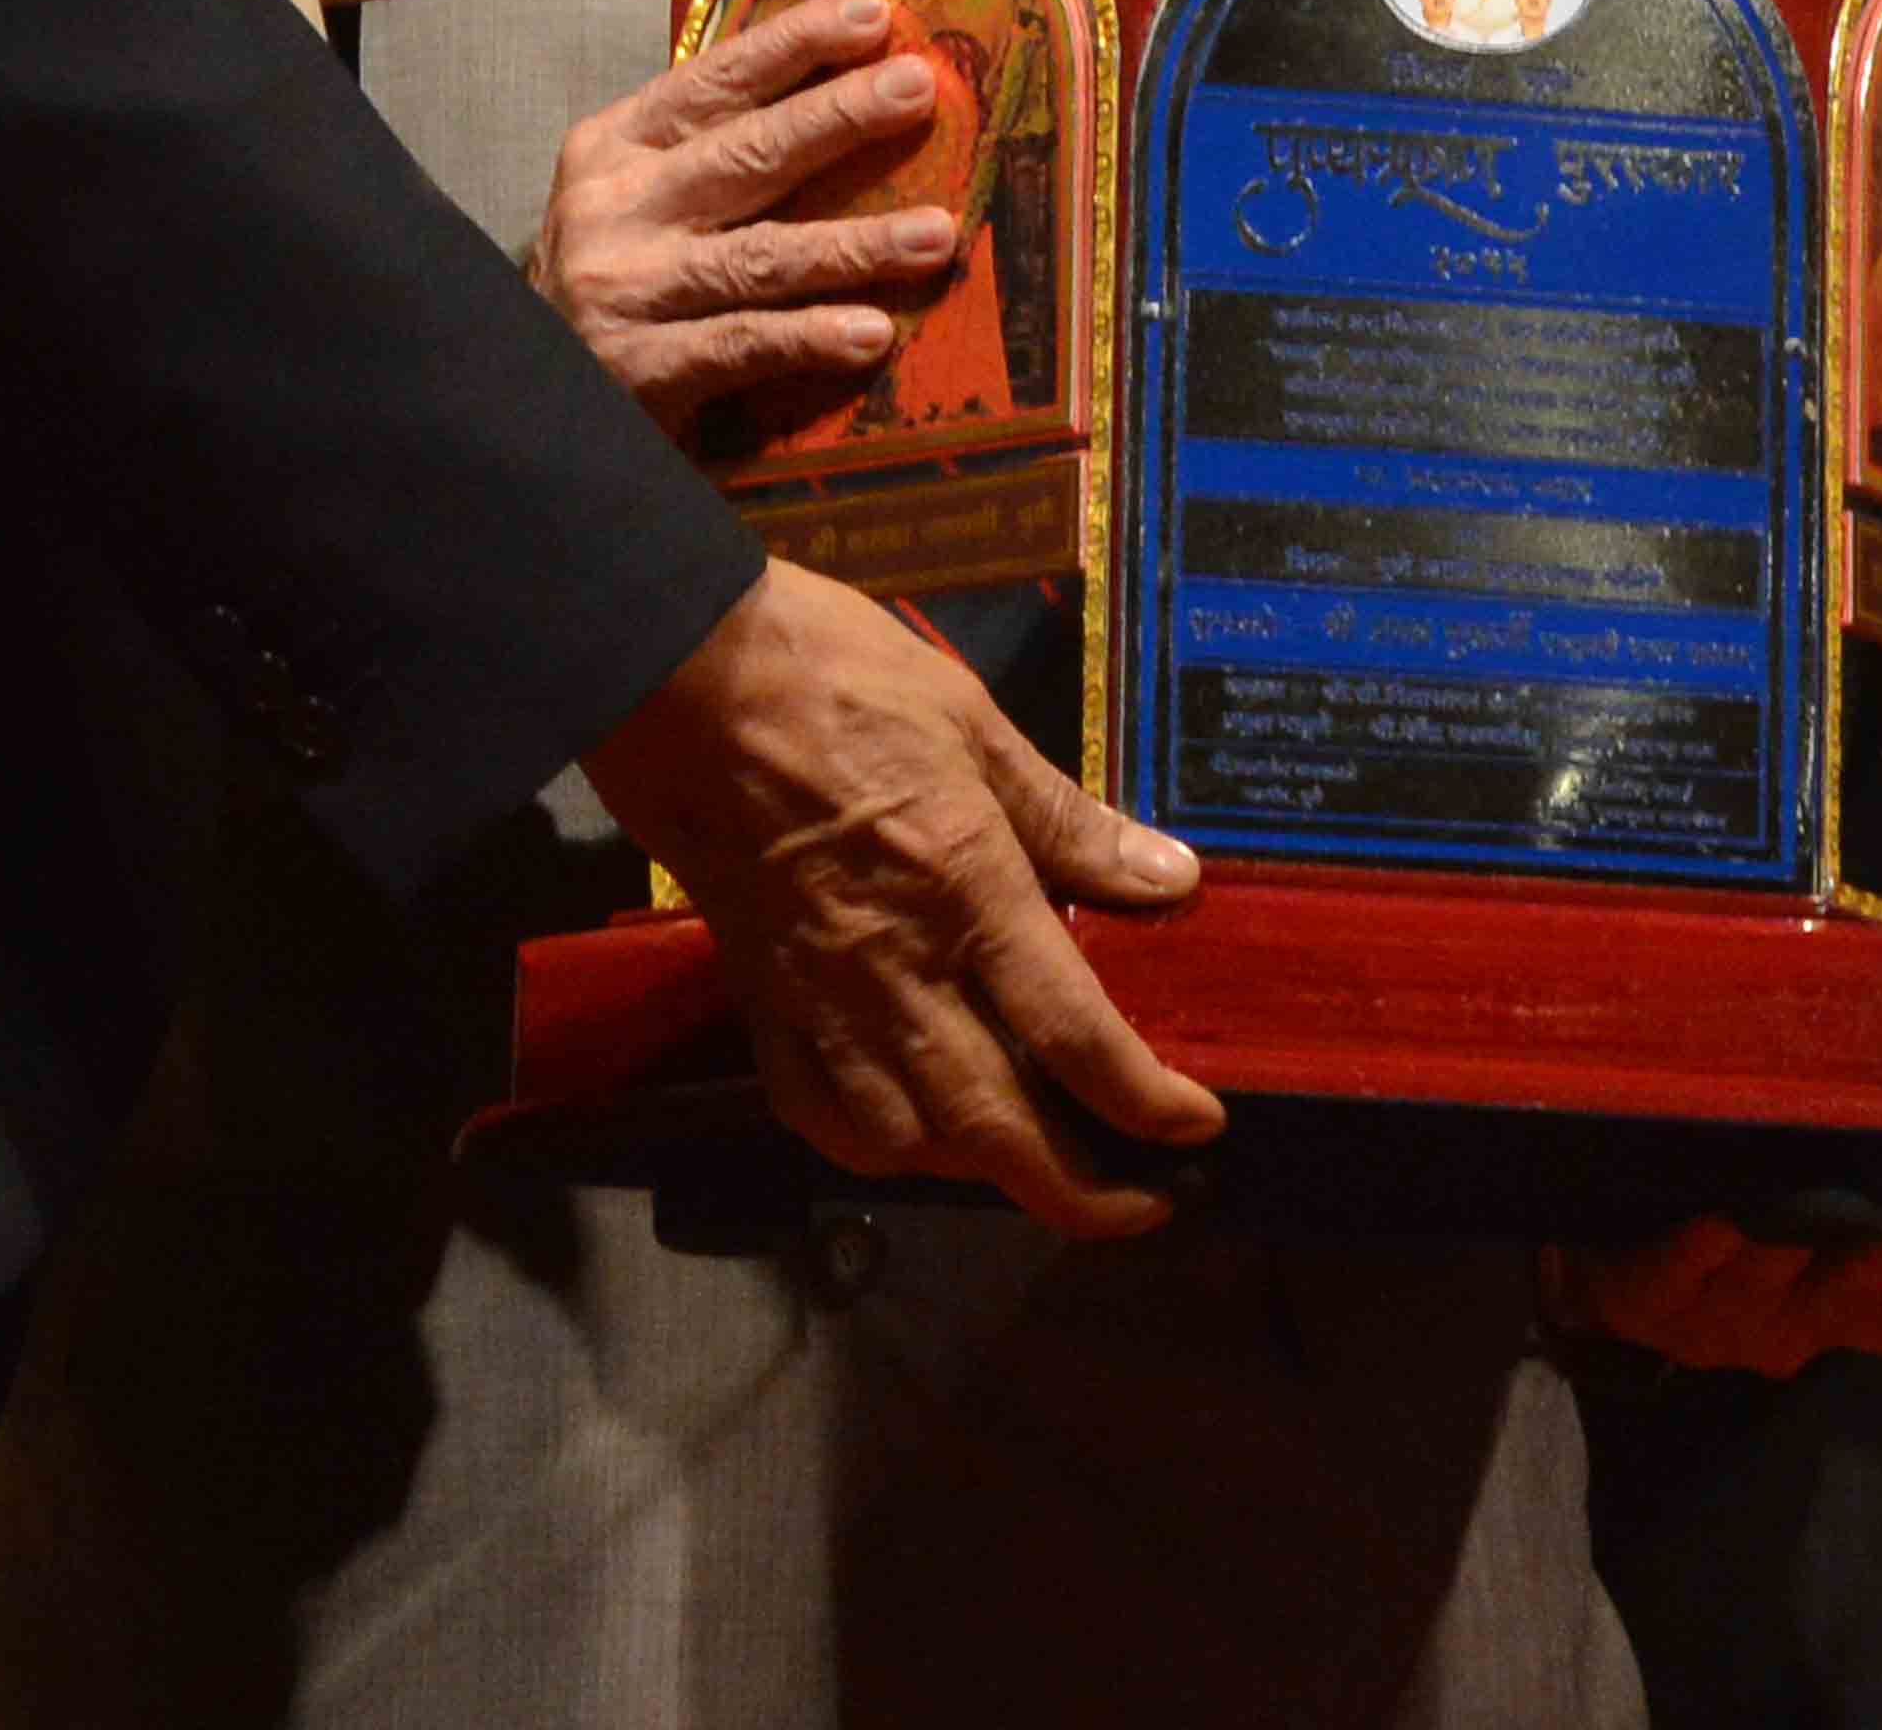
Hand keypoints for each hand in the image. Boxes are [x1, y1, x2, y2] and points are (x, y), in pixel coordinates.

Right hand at [537, 0, 965, 441]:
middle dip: (839, 116)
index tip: (873, 15)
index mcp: (616, 144)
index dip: (795, 43)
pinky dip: (810, 336)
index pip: (716, 80)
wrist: (525, 384)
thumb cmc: (612, 272)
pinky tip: (872, 332)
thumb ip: (712, 146)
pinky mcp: (639, 366)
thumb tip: (841, 88)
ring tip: (936, 233)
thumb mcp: (636, 190)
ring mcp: (625, 285)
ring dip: (855, 243)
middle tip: (918, 88)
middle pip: (746, 153)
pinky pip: (741, 343)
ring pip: (758, 256)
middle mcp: (616, 204)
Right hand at [582, 562, 1225, 1241]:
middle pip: (992, 1127)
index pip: (1073, 1036)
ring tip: (1034, 1162)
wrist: (682, 678)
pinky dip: (871, 1147)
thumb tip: (1171, 881)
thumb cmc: (837, 678)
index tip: (1199, 1125)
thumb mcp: (976, 724)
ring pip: (903, 1141)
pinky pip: (814, 1112)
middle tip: (1139, 1204)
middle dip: (1076, 1191)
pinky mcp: (759, 998)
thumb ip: (1070, 820)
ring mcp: (819, 996)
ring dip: (978, 1173)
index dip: (1146, 1100)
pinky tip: (909, 1137)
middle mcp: (896, 969)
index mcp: (967, 892)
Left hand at [1552, 1207, 1881, 1389]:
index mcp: (1848, 1320)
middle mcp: (1798, 1322)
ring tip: (1819, 1198)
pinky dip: (1703, 1246)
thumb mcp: (1825, 1290)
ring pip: (1773, 1273)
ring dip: (1798, 1240)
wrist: (1612, 1302)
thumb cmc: (1738, 1279)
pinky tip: (1719, 1222)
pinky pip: (1684, 1266)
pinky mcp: (1659, 1292)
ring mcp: (1726, 1311)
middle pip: (1861, 1292)